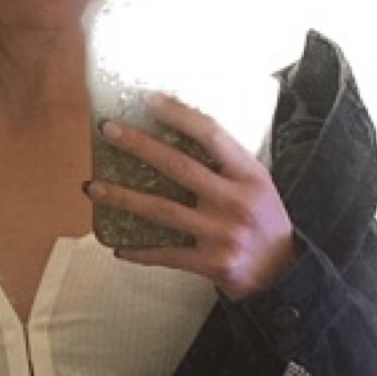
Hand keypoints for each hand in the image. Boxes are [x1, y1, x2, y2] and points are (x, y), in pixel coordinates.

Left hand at [84, 93, 297, 300]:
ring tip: (94, 187)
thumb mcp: (258, 186)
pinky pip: (166, 254)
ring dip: (123, 198)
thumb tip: (179, 137)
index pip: (212, 135)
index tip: (149, 99)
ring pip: (162, 210)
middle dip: (139, 145)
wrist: (282, 275)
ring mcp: (221, 234)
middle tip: (108, 130)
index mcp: (250, 175)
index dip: (179, 115)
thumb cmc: (264, 224)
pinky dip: (140, 251)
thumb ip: (227, 166)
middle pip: (179, 166)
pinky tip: (117, 247)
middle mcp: (235, 201)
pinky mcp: (211, 264)